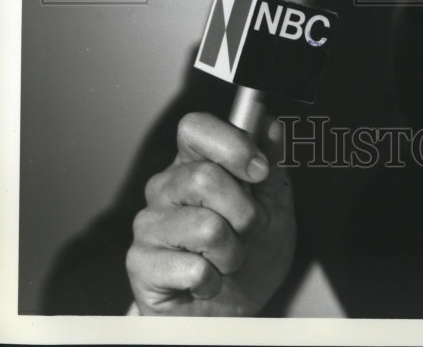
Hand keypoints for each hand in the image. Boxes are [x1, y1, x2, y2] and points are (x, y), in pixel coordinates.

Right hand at [126, 111, 294, 315]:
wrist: (239, 305)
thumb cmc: (254, 248)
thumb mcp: (274, 201)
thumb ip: (271, 160)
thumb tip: (269, 125)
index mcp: (195, 161)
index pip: (195, 128)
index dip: (231, 144)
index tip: (259, 170)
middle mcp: (166, 186)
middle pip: (205, 177)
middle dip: (244, 212)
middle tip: (246, 230)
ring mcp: (149, 224)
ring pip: (206, 226)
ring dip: (233, 252)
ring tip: (227, 258)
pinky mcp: (140, 264)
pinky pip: (193, 269)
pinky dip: (214, 281)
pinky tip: (207, 281)